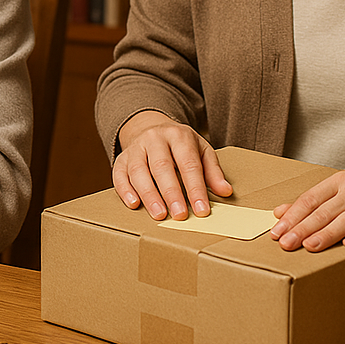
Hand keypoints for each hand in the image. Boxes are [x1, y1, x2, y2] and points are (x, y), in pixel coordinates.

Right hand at [113, 111, 231, 219]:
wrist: (151, 128)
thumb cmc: (180, 146)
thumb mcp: (201, 151)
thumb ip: (212, 171)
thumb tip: (225, 191)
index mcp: (178, 136)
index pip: (188, 163)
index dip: (195, 187)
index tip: (201, 210)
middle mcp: (154, 139)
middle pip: (161, 166)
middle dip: (171, 192)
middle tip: (179, 215)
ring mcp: (135, 148)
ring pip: (139, 171)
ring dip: (149, 195)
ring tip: (159, 215)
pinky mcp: (121, 159)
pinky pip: (119, 174)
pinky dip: (125, 190)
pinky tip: (134, 204)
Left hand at [269, 154, 344, 251]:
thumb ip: (315, 199)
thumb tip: (282, 211)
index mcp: (340, 181)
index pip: (310, 199)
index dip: (293, 216)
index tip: (277, 231)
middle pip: (325, 211)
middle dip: (303, 228)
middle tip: (286, 243)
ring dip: (327, 233)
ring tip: (309, 246)